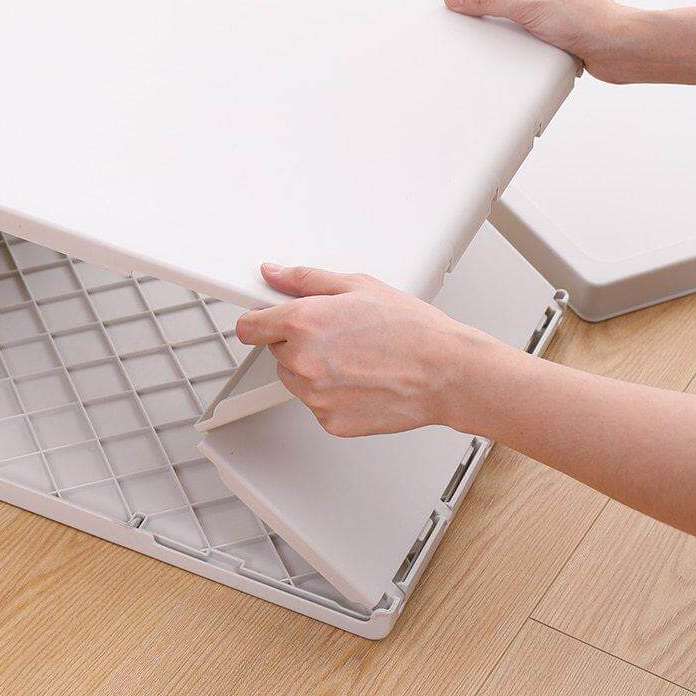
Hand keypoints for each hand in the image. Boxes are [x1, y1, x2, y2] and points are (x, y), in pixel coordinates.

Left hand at [234, 262, 501, 436]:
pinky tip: (360, 378)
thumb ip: (305, 280)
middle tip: (336, 333)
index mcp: (304, 322)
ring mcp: (316, 395)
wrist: (446, 372)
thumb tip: (275, 274)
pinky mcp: (330, 421)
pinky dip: (331, 393)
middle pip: (275, 351)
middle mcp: (303, 361)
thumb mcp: (357, 286)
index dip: (258, 320)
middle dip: (297, 341)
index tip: (265, 320)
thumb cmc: (411, 328)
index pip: (249, 327)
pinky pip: (316, 403)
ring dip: (311, 368)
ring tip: (354, 356)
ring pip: (294, 379)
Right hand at [443, 0, 644, 83]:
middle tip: (511, 33)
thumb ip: (487, 0)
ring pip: (526, 23)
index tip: (475, 20)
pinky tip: (543, 50)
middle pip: (511, 5)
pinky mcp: (571, 28)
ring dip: (526, 37)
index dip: (488, 6)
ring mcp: (564, 7)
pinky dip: (539, 47)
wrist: (619, 48)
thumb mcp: (525, 6)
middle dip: (509, 23)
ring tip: (534, 42)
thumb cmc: (585, 19)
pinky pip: (541, 37)